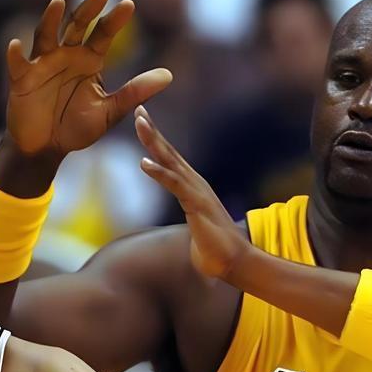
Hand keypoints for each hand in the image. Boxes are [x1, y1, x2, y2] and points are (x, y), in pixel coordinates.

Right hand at [6, 0, 171, 156]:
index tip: (129, 6)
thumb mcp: (109, 112)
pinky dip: (15, 55)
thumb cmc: (77, 128)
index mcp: (89, 60)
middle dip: (88, 10)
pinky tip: (15, 46)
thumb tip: (169, 75)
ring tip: (58, 2)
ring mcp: (42, 64)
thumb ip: (135, 92)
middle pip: (76, 25)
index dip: (115, 20)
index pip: (103, 34)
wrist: (48, 148)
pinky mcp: (22, 79)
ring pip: (46, 35)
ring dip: (50, 19)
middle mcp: (66, 55)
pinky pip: (17, 64)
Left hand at [134, 106, 247, 280]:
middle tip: (138, 109)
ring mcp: (196, 192)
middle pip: (170, 153)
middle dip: (153, 131)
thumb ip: (188, 219)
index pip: (171, 159)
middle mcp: (195, 184)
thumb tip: (185, 224)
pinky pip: (175, 185)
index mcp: (192, 187)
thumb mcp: (195, 227)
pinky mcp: (196, 204)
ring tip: (140, 124)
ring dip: (155, 142)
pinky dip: (159, 172)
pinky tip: (144, 163)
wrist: (233, 261)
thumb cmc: (213, 249)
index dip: (157, 140)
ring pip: (171, 162)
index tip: (143, 120)